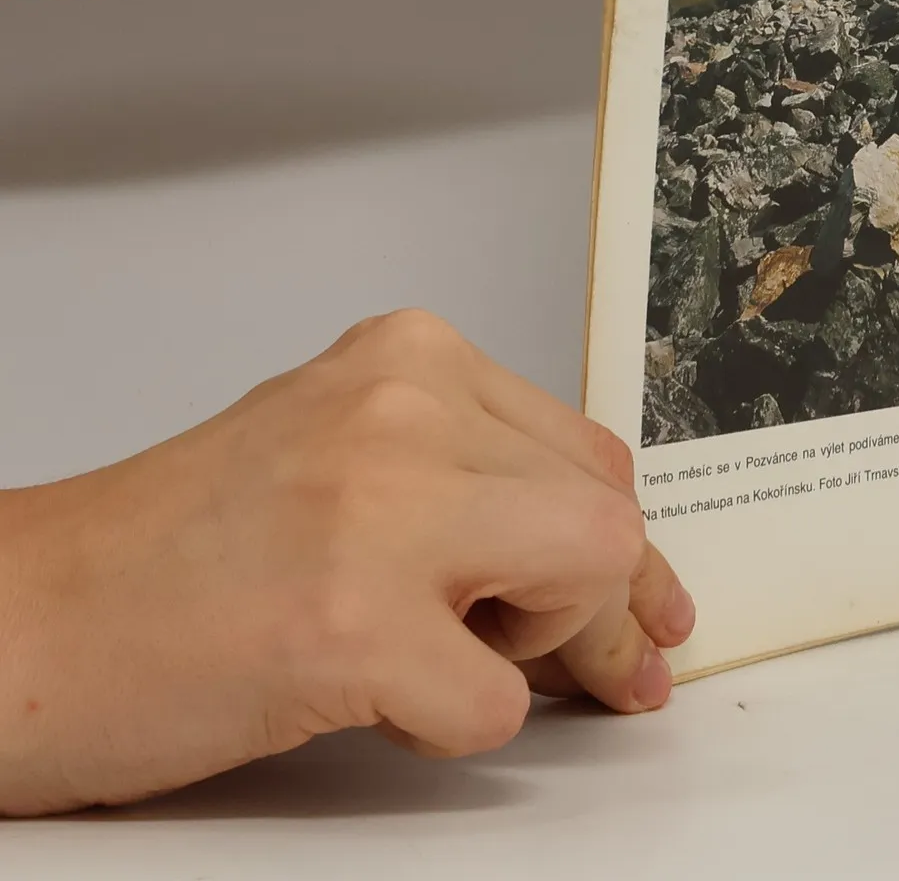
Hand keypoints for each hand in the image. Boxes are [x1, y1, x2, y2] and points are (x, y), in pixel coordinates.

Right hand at [0, 309, 691, 816]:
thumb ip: (473, 482)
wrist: (23, 620)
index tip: (650, 608)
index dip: (624, 549)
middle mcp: (404, 407)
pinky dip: (453, 726)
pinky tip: (372, 699)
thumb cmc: (174, 557)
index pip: (586, 452)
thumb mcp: (346, 462)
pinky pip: (497, 699)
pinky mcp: (351, 619)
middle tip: (601, 678)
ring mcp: (380, 505)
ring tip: (429, 656)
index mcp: (410, 358)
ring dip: (534, 652)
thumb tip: (616, 572)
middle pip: (605, 512)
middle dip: (607, 612)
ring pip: (588, 573)